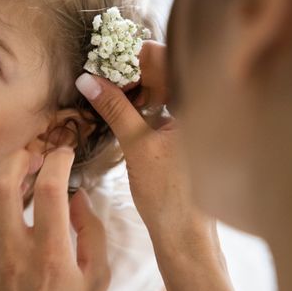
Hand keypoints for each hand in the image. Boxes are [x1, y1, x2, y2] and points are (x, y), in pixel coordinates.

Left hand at [0, 148, 110, 290]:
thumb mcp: (97, 279)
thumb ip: (92, 231)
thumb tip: (76, 194)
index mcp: (51, 255)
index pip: (49, 188)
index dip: (57, 161)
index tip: (63, 154)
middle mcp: (13, 255)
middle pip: (4, 184)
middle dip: (19, 158)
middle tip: (32, 156)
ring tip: (11, 178)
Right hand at [76, 41, 211, 248]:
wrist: (184, 236)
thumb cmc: (169, 195)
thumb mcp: (137, 146)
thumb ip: (115, 108)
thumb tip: (88, 79)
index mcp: (201, 104)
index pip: (170, 60)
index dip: (139, 54)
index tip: (109, 54)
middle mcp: (203, 107)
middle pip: (167, 71)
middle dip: (133, 68)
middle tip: (102, 69)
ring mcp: (195, 121)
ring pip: (163, 89)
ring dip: (135, 86)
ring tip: (106, 86)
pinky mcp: (185, 134)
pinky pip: (163, 106)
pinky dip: (142, 103)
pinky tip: (121, 106)